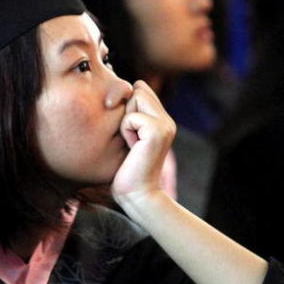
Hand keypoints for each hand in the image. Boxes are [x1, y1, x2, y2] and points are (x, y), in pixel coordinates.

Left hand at [111, 80, 175, 204]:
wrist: (138, 195)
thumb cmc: (126, 170)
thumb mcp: (128, 137)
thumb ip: (130, 115)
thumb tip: (117, 95)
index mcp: (162, 120)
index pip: (141, 89)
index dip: (127, 106)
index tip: (129, 133)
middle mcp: (167, 120)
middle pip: (138, 89)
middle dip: (127, 112)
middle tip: (131, 139)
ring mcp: (165, 125)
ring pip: (136, 98)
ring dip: (126, 121)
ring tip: (131, 143)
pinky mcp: (157, 131)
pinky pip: (130, 117)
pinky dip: (126, 131)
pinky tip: (132, 148)